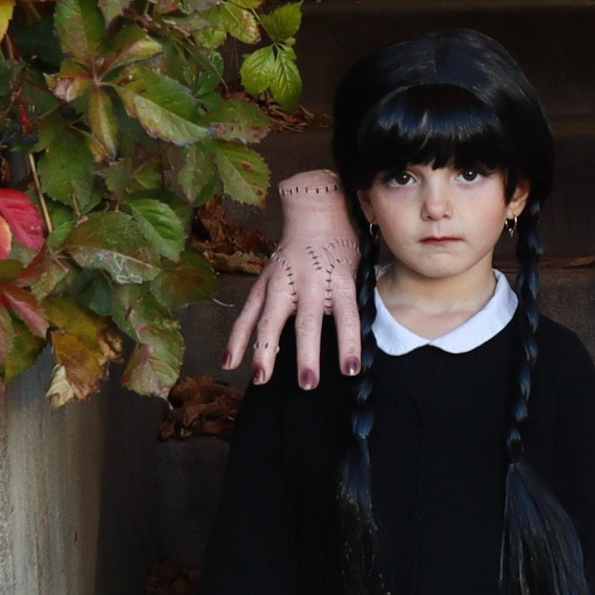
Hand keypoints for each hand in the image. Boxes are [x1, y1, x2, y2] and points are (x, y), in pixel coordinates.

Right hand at [223, 173, 361, 389]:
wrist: (316, 211)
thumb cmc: (342, 247)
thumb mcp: (358, 270)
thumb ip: (354, 302)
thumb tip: (363, 342)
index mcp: (338, 279)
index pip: (347, 316)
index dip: (349, 343)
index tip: (351, 369)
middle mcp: (308, 282)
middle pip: (306, 322)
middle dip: (306, 354)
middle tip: (308, 383)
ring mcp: (281, 282)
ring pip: (270, 319)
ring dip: (265, 350)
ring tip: (261, 378)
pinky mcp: (262, 283)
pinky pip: (247, 313)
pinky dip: (237, 338)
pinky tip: (230, 362)